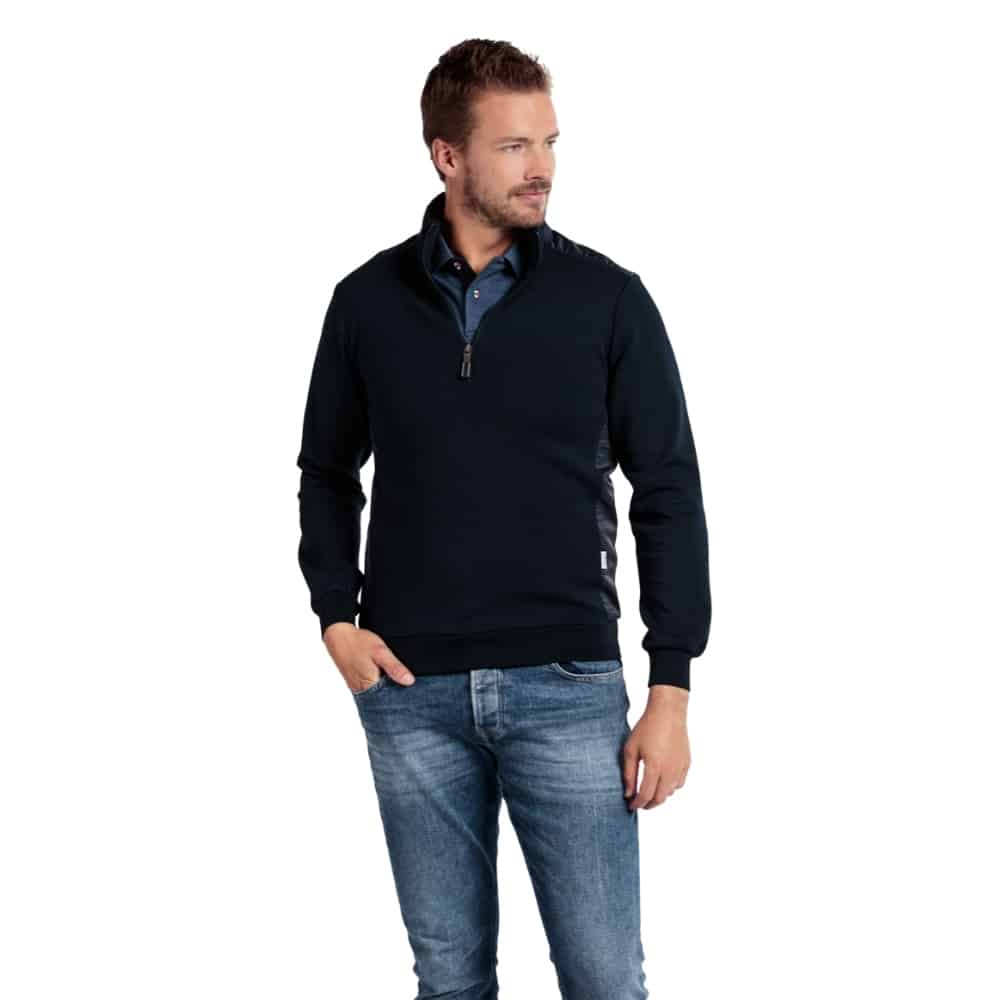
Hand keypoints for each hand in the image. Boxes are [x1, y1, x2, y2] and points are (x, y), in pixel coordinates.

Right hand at [322, 623, 415, 693]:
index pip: (391, 700)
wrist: (338, 636)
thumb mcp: (380, 651)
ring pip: (377, 696)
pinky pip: (371, 691)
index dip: (403, 697)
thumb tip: (409, 681)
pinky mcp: (356, 683)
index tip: (414, 693)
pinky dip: (380, 687)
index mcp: (370, 685)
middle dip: (397, 695)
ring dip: (388, 691)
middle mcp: (363, 690)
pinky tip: (386, 680)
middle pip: (384, 700)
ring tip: (400, 684)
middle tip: (410, 689)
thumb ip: (394, 667)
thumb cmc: (359, 642)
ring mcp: (358, 688)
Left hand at [622, 685, 689, 810]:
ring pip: (670, 792)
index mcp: (655, 767)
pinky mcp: (687, 763)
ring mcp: (680, 767)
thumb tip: (628, 794)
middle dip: (648, 804)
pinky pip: (679, 783)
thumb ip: (629, 773)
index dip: (637, 804)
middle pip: (660, 798)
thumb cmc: (646, 728)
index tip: (631, 806)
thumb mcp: (631, 749)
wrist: (668, 712)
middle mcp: (670, 770)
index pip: (646, 795)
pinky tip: (662, 781)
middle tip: (639, 804)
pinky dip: (670, 787)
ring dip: (659, 796)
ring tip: (648, 792)